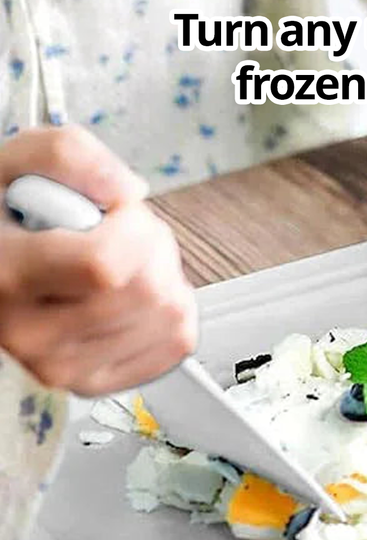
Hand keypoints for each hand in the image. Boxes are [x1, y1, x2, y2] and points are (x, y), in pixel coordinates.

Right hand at [0, 126, 196, 394]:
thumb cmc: (2, 219)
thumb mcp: (13, 164)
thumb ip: (69, 156)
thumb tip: (127, 192)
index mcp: (6, 276)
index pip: (105, 265)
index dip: (132, 227)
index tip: (115, 211)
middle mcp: (31, 335)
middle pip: (147, 292)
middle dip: (155, 247)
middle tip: (123, 234)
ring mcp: (64, 367)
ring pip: (171, 319)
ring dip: (166, 278)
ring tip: (125, 264)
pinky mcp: (95, 382)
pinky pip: (175, 344)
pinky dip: (174, 313)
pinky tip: (137, 296)